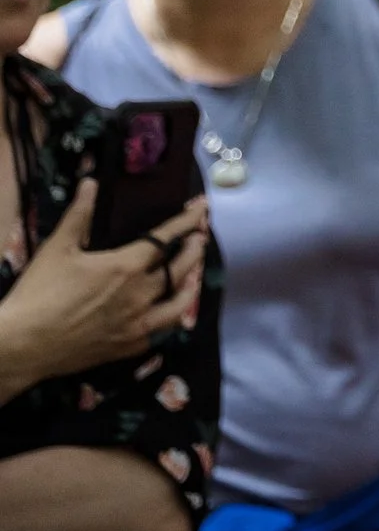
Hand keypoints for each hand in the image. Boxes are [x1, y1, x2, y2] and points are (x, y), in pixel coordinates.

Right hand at [0, 185, 205, 390]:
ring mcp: (137, 324)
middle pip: (180, 268)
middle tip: (199, 239)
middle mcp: (140, 294)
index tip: (203, 208)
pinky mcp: (128, 347)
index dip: (187, 220)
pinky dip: (163, 322)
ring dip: (189, 288)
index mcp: (126, 266)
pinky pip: (156, 334)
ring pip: (179, 305)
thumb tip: (90, 183)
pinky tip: (162, 317)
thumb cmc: (38, 294)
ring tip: (192, 277)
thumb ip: (79, 214)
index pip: (166, 237)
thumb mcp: (56, 248)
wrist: (22, 345)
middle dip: (194, 250)